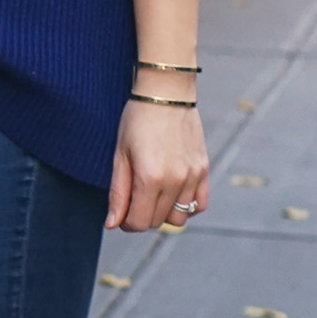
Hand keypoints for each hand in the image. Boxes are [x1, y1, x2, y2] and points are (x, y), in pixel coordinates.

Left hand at [105, 99, 207, 234]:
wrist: (166, 93)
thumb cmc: (137, 120)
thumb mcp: (120, 155)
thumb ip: (118, 193)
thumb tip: (113, 224)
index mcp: (150, 178)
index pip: (139, 223)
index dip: (126, 223)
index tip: (121, 212)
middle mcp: (175, 180)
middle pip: (157, 222)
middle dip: (142, 216)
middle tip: (133, 198)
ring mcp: (193, 176)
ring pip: (179, 218)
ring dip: (163, 213)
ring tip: (153, 195)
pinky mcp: (203, 169)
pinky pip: (199, 205)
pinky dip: (186, 206)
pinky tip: (173, 193)